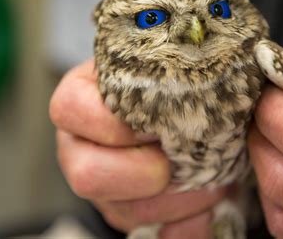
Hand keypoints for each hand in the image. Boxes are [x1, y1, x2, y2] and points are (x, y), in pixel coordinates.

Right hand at [49, 59, 225, 238]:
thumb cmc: (177, 81)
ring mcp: (105, 182)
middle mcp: (84, 143)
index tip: (151, 126)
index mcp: (85, 97)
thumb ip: (175, 61)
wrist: (190, 112)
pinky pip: (150, 231)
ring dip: (173, 202)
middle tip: (175, 164)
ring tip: (212, 181)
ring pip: (120, 211)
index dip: (109, 124)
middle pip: (84, 173)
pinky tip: (210, 206)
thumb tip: (207, 64)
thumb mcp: (169, 62)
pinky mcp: (128, 210)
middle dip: (136, 175)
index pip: (70, 108)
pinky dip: (185, 224)